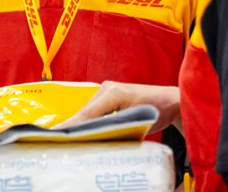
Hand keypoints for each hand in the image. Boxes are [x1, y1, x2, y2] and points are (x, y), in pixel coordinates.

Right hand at [57, 81, 180, 132]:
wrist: (169, 100)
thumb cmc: (157, 111)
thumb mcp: (136, 123)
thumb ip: (115, 129)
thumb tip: (95, 140)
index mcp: (114, 93)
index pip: (88, 113)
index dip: (72, 124)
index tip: (58, 133)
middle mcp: (107, 88)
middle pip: (84, 111)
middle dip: (72, 125)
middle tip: (58, 139)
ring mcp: (106, 89)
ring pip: (87, 110)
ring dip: (79, 123)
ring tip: (66, 136)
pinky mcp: (107, 94)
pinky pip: (93, 109)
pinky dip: (87, 120)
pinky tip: (80, 130)